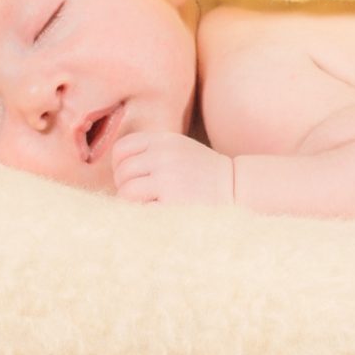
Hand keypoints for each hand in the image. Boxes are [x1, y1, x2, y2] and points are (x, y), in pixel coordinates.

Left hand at [109, 130, 234, 205]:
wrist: (237, 187)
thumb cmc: (205, 173)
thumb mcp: (179, 148)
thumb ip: (152, 150)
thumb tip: (118, 169)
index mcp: (163, 140)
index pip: (122, 149)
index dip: (120, 165)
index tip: (130, 177)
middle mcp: (162, 156)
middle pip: (122, 172)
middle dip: (126, 186)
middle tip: (140, 196)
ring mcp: (166, 178)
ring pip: (126, 192)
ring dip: (132, 203)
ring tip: (147, 206)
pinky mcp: (171, 201)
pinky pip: (140, 209)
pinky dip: (144, 214)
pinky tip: (158, 213)